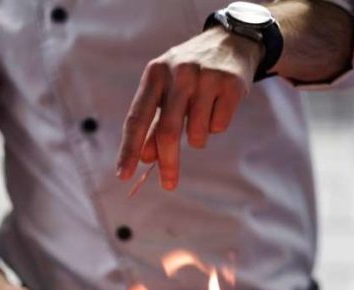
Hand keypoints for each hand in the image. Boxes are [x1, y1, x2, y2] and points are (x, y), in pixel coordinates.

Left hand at [116, 27, 263, 189]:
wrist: (231, 41)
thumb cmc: (190, 73)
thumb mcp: (166, 89)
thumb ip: (154, 123)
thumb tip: (145, 158)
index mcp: (155, 74)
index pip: (138, 118)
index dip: (129, 148)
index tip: (123, 174)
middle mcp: (178, 73)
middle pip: (168, 132)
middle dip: (168, 163)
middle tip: (169, 184)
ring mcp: (206, 77)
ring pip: (197, 134)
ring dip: (198, 137)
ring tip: (202, 114)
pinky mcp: (231, 85)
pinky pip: (219, 126)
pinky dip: (217, 125)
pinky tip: (218, 104)